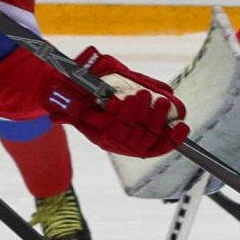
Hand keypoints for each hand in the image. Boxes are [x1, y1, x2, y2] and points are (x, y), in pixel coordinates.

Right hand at [45, 48, 189, 157]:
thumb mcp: (74, 99)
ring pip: (149, 137)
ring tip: (161, 102)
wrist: (92, 100)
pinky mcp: (150, 141)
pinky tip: (183, 127)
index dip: (119, 116)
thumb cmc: (86, 94)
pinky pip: (163, 145)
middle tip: (142, 95)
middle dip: (139, 114)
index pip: (111, 130)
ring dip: (157, 120)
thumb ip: (70, 106)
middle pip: (132, 133)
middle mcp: (116, 141)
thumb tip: (56, 115)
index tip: (121, 100)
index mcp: (99, 133)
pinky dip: (174, 138)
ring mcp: (134, 141)